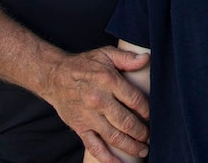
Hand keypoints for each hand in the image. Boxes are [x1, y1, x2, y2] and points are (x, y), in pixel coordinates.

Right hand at [42, 46, 150, 160]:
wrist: (55, 76)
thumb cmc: (84, 64)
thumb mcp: (106, 54)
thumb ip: (127, 57)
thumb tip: (146, 58)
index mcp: (108, 81)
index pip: (135, 100)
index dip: (147, 110)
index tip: (153, 116)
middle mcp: (99, 100)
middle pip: (126, 122)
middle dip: (142, 132)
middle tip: (150, 137)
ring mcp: (89, 116)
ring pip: (114, 137)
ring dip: (131, 146)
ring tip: (142, 150)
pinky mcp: (80, 127)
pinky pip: (95, 146)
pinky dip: (107, 158)